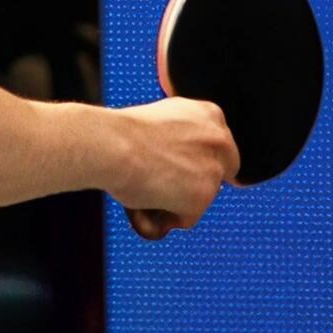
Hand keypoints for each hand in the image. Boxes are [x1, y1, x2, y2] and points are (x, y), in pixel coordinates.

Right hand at [114, 95, 238, 239]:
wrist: (113, 145)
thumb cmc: (123, 133)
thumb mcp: (163, 120)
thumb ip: (182, 136)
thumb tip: (181, 162)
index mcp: (210, 114)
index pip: (219, 148)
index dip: (198, 162)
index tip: (179, 169)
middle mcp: (220, 139)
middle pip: (218, 175)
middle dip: (195, 185)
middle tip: (164, 188)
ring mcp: (214, 168)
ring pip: (199, 198)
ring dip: (175, 200)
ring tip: (144, 189)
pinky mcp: (203, 195)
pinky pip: (186, 218)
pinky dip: (166, 216)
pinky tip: (146, 202)